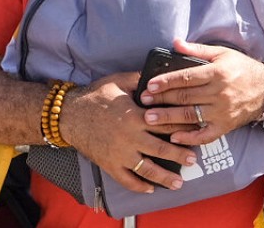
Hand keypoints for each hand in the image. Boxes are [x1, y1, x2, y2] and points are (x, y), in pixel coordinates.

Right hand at [59, 72, 196, 192]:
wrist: (67, 114)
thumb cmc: (93, 96)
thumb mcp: (117, 81)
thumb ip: (139, 79)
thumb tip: (160, 74)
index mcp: (135, 116)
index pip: (167, 124)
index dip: (184, 128)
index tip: (196, 132)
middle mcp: (130, 137)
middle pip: (162, 149)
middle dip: (180, 155)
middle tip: (193, 159)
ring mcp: (119, 153)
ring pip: (147, 169)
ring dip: (165, 177)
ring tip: (178, 181)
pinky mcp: (109, 164)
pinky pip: (126, 179)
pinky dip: (139, 186)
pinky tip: (150, 188)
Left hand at [138, 39, 263, 145]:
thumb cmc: (241, 68)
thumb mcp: (221, 53)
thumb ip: (197, 49)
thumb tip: (175, 42)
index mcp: (217, 74)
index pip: (186, 78)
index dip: (166, 81)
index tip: (149, 84)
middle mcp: (219, 94)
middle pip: (185, 97)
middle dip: (161, 99)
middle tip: (142, 101)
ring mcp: (222, 112)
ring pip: (191, 116)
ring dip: (169, 118)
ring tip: (149, 119)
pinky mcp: (226, 126)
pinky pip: (206, 135)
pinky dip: (190, 138)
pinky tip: (174, 137)